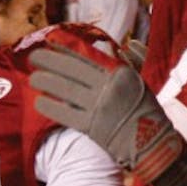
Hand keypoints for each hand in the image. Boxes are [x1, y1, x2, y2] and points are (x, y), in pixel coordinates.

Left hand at [30, 44, 186, 185]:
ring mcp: (99, 107)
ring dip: (47, 82)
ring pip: (66, 90)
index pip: (88, 56)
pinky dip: (51, 108)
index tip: (52, 42)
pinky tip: (39, 102)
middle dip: (50, 61)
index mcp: (120, 72)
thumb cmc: (148, 111)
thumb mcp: (143, 81)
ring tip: (33, 78)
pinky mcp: (92, 127)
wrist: (154, 144)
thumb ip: (134, 60)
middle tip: (33, 57)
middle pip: (72, 69)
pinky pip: (66, 115)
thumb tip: (127, 44)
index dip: (67, 48)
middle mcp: (108, 86)